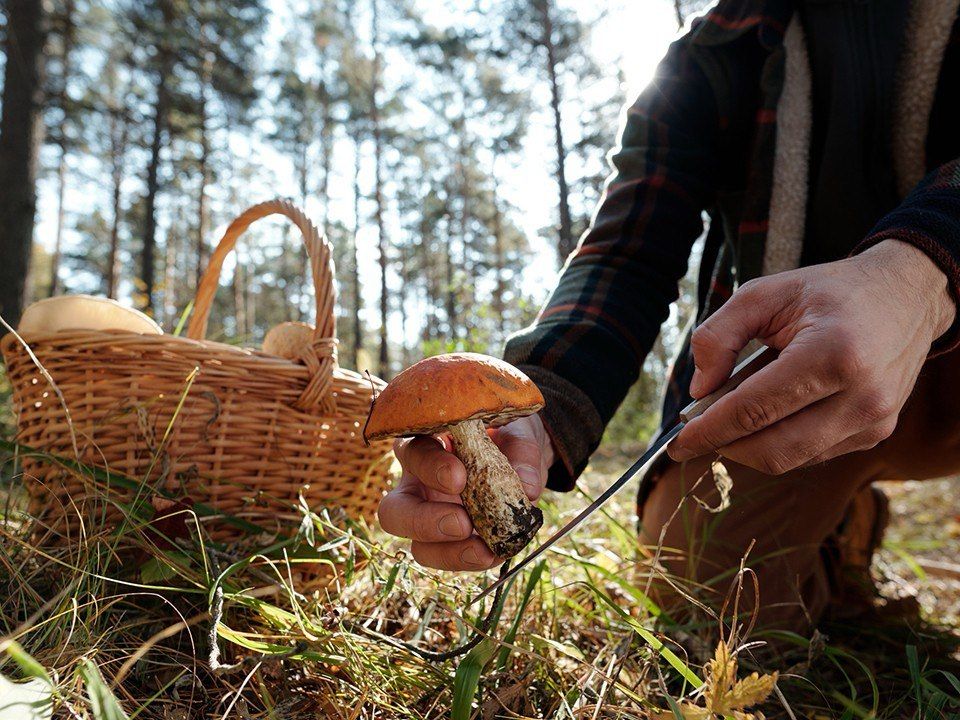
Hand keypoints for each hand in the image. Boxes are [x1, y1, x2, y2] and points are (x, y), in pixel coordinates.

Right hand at [378, 414, 554, 570]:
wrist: (522, 459)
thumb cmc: (509, 435)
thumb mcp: (520, 434)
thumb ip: (523, 454)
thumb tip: (527, 489)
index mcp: (426, 443)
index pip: (412, 453)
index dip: (429, 467)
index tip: (459, 478)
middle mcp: (416, 484)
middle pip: (394, 511)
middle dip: (424, 522)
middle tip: (462, 523)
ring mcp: (430, 517)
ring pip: (417, 546)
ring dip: (448, 552)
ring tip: (484, 550)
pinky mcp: (448, 542)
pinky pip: (448, 559)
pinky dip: (470, 560)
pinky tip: (495, 553)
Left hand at [668, 239, 955, 473]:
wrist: (906, 296)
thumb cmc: (829, 292)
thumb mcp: (765, 293)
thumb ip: (718, 335)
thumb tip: (698, 391)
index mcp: (833, 354)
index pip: (754, 411)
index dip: (709, 432)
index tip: (676, 444)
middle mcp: (862, 396)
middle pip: (773, 450)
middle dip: (725, 447)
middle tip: (697, 434)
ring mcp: (874, 420)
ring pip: (791, 460)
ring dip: (750, 447)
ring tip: (733, 414)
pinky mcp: (877, 433)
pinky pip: (812, 455)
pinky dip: (779, 442)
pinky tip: (769, 415)